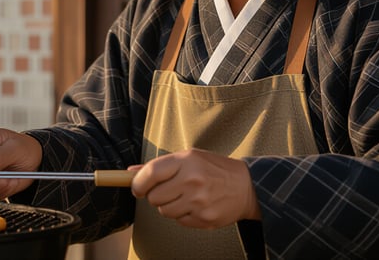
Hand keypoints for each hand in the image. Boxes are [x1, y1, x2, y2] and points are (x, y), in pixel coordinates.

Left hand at [129, 148, 259, 228]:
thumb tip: (131, 172)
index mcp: (187, 161)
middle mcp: (192, 180)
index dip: (138, 182)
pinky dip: (183, 215)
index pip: (151, 173)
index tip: (136, 187)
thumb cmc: (216, 169)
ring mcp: (199, 201)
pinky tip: (196, 205)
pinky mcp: (204, 218)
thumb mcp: (190, 157)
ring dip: (169, 206)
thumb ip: (161, 165)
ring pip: (164, 211)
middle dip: (156, 195)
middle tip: (168, 190)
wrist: (247, 187)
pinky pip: (179, 221)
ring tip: (185, 197)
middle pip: (154, 196)